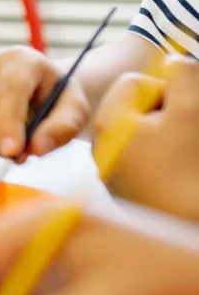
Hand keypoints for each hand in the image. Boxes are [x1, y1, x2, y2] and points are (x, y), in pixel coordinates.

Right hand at [0, 46, 89, 158]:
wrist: (41, 93)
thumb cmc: (58, 100)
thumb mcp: (75, 112)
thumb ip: (62, 129)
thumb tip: (35, 149)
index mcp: (21, 60)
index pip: (9, 87)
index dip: (8, 121)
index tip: (12, 151)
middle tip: (18, 158)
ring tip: (13, 148)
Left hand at [97, 56, 198, 219]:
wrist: (194, 233)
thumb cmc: (193, 169)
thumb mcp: (192, 111)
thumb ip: (183, 76)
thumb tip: (174, 61)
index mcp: (108, 126)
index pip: (134, 83)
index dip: (166, 91)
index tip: (181, 116)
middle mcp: (105, 149)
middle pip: (143, 109)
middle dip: (172, 114)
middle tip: (187, 139)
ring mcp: (121, 174)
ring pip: (152, 135)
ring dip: (177, 136)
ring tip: (187, 158)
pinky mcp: (137, 195)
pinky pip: (156, 161)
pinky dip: (176, 161)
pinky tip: (185, 176)